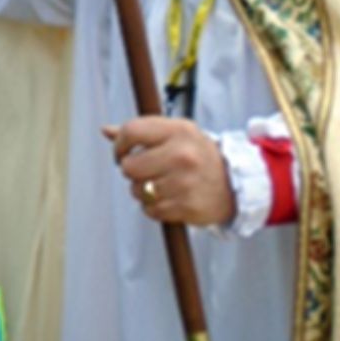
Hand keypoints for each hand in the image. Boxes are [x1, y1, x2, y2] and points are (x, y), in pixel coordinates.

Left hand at [102, 117, 234, 225]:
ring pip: (137, 190)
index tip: (122, 153)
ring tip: (162, 184)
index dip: (119, 145)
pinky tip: (169, 198)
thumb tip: (106, 130)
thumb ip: (141, 131)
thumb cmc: (197, 155)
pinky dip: (154, 207)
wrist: (234, 183)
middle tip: (146, 171)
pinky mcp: (186, 206)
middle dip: (131, 171)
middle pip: (129, 166)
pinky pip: (150, 210)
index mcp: (177, 130)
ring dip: (143, 191)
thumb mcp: (175, 134)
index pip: (131, 131)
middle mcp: (181, 154)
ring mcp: (184, 182)